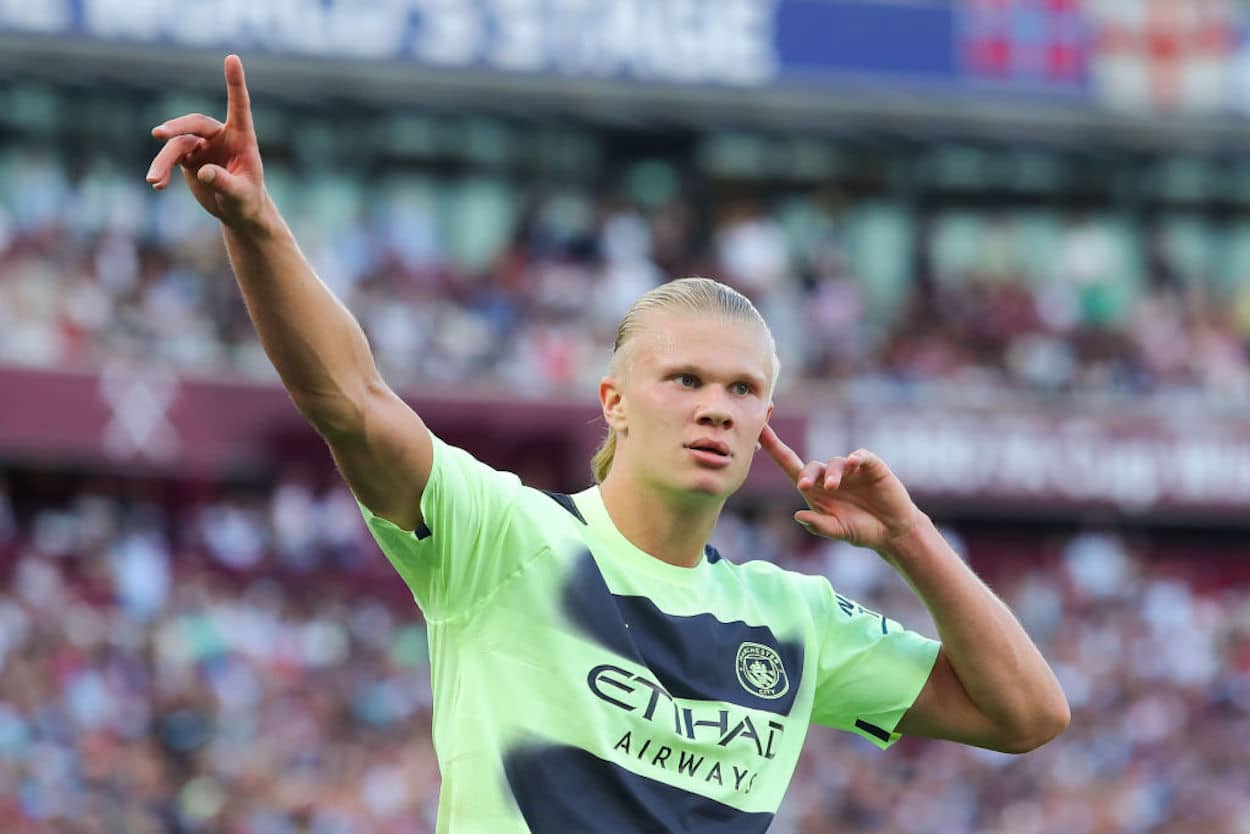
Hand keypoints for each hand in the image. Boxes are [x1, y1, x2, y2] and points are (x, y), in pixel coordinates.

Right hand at [146, 55, 267, 227]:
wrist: (237, 212)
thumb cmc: (247, 201)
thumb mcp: (240, 195)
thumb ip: (224, 183)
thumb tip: (203, 172)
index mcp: (242, 138)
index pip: (238, 106)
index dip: (235, 83)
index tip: (232, 58)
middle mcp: (220, 137)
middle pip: (196, 124)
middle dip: (177, 128)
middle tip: (159, 134)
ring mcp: (202, 145)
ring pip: (177, 145)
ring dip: (163, 161)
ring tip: (153, 179)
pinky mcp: (188, 158)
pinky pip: (170, 158)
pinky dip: (162, 170)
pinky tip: (157, 184)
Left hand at [759, 423, 920, 550]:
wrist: (892, 531)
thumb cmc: (861, 531)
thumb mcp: (838, 531)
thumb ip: (819, 525)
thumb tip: (797, 516)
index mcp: (815, 491)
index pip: (790, 464)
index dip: (774, 446)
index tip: (759, 430)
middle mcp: (829, 476)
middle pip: (810, 466)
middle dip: (806, 474)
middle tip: (804, 486)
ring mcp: (850, 470)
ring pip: (835, 463)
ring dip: (832, 474)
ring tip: (832, 486)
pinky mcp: (870, 466)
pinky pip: (860, 456)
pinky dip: (856, 457)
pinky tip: (855, 464)